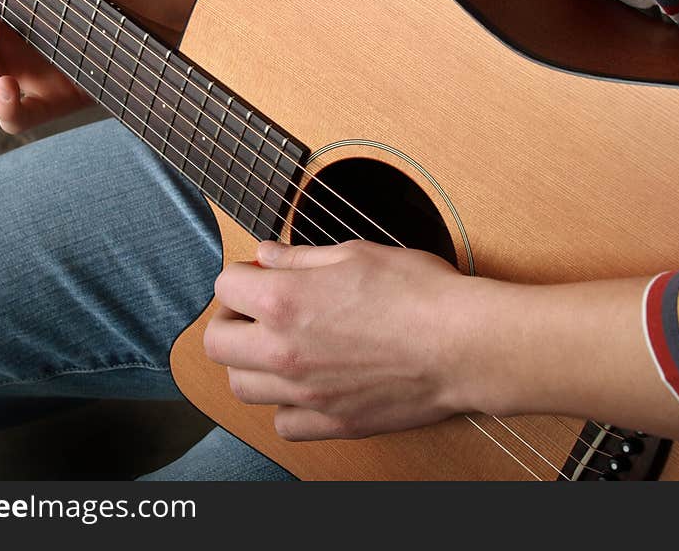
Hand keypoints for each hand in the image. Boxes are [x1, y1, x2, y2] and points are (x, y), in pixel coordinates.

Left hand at [205, 240, 678, 444]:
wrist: (462, 344)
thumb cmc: (418, 291)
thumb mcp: (355, 253)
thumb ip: (299, 258)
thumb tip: (265, 256)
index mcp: (284, 300)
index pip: (224, 286)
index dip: (241, 275)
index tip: (259, 276)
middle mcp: (283, 350)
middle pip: (216, 343)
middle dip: (230, 320)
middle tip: (255, 311)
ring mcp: (305, 393)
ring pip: (241, 387)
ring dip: (249, 363)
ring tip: (277, 346)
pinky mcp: (332, 422)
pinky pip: (282, 424)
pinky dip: (284, 405)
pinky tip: (304, 384)